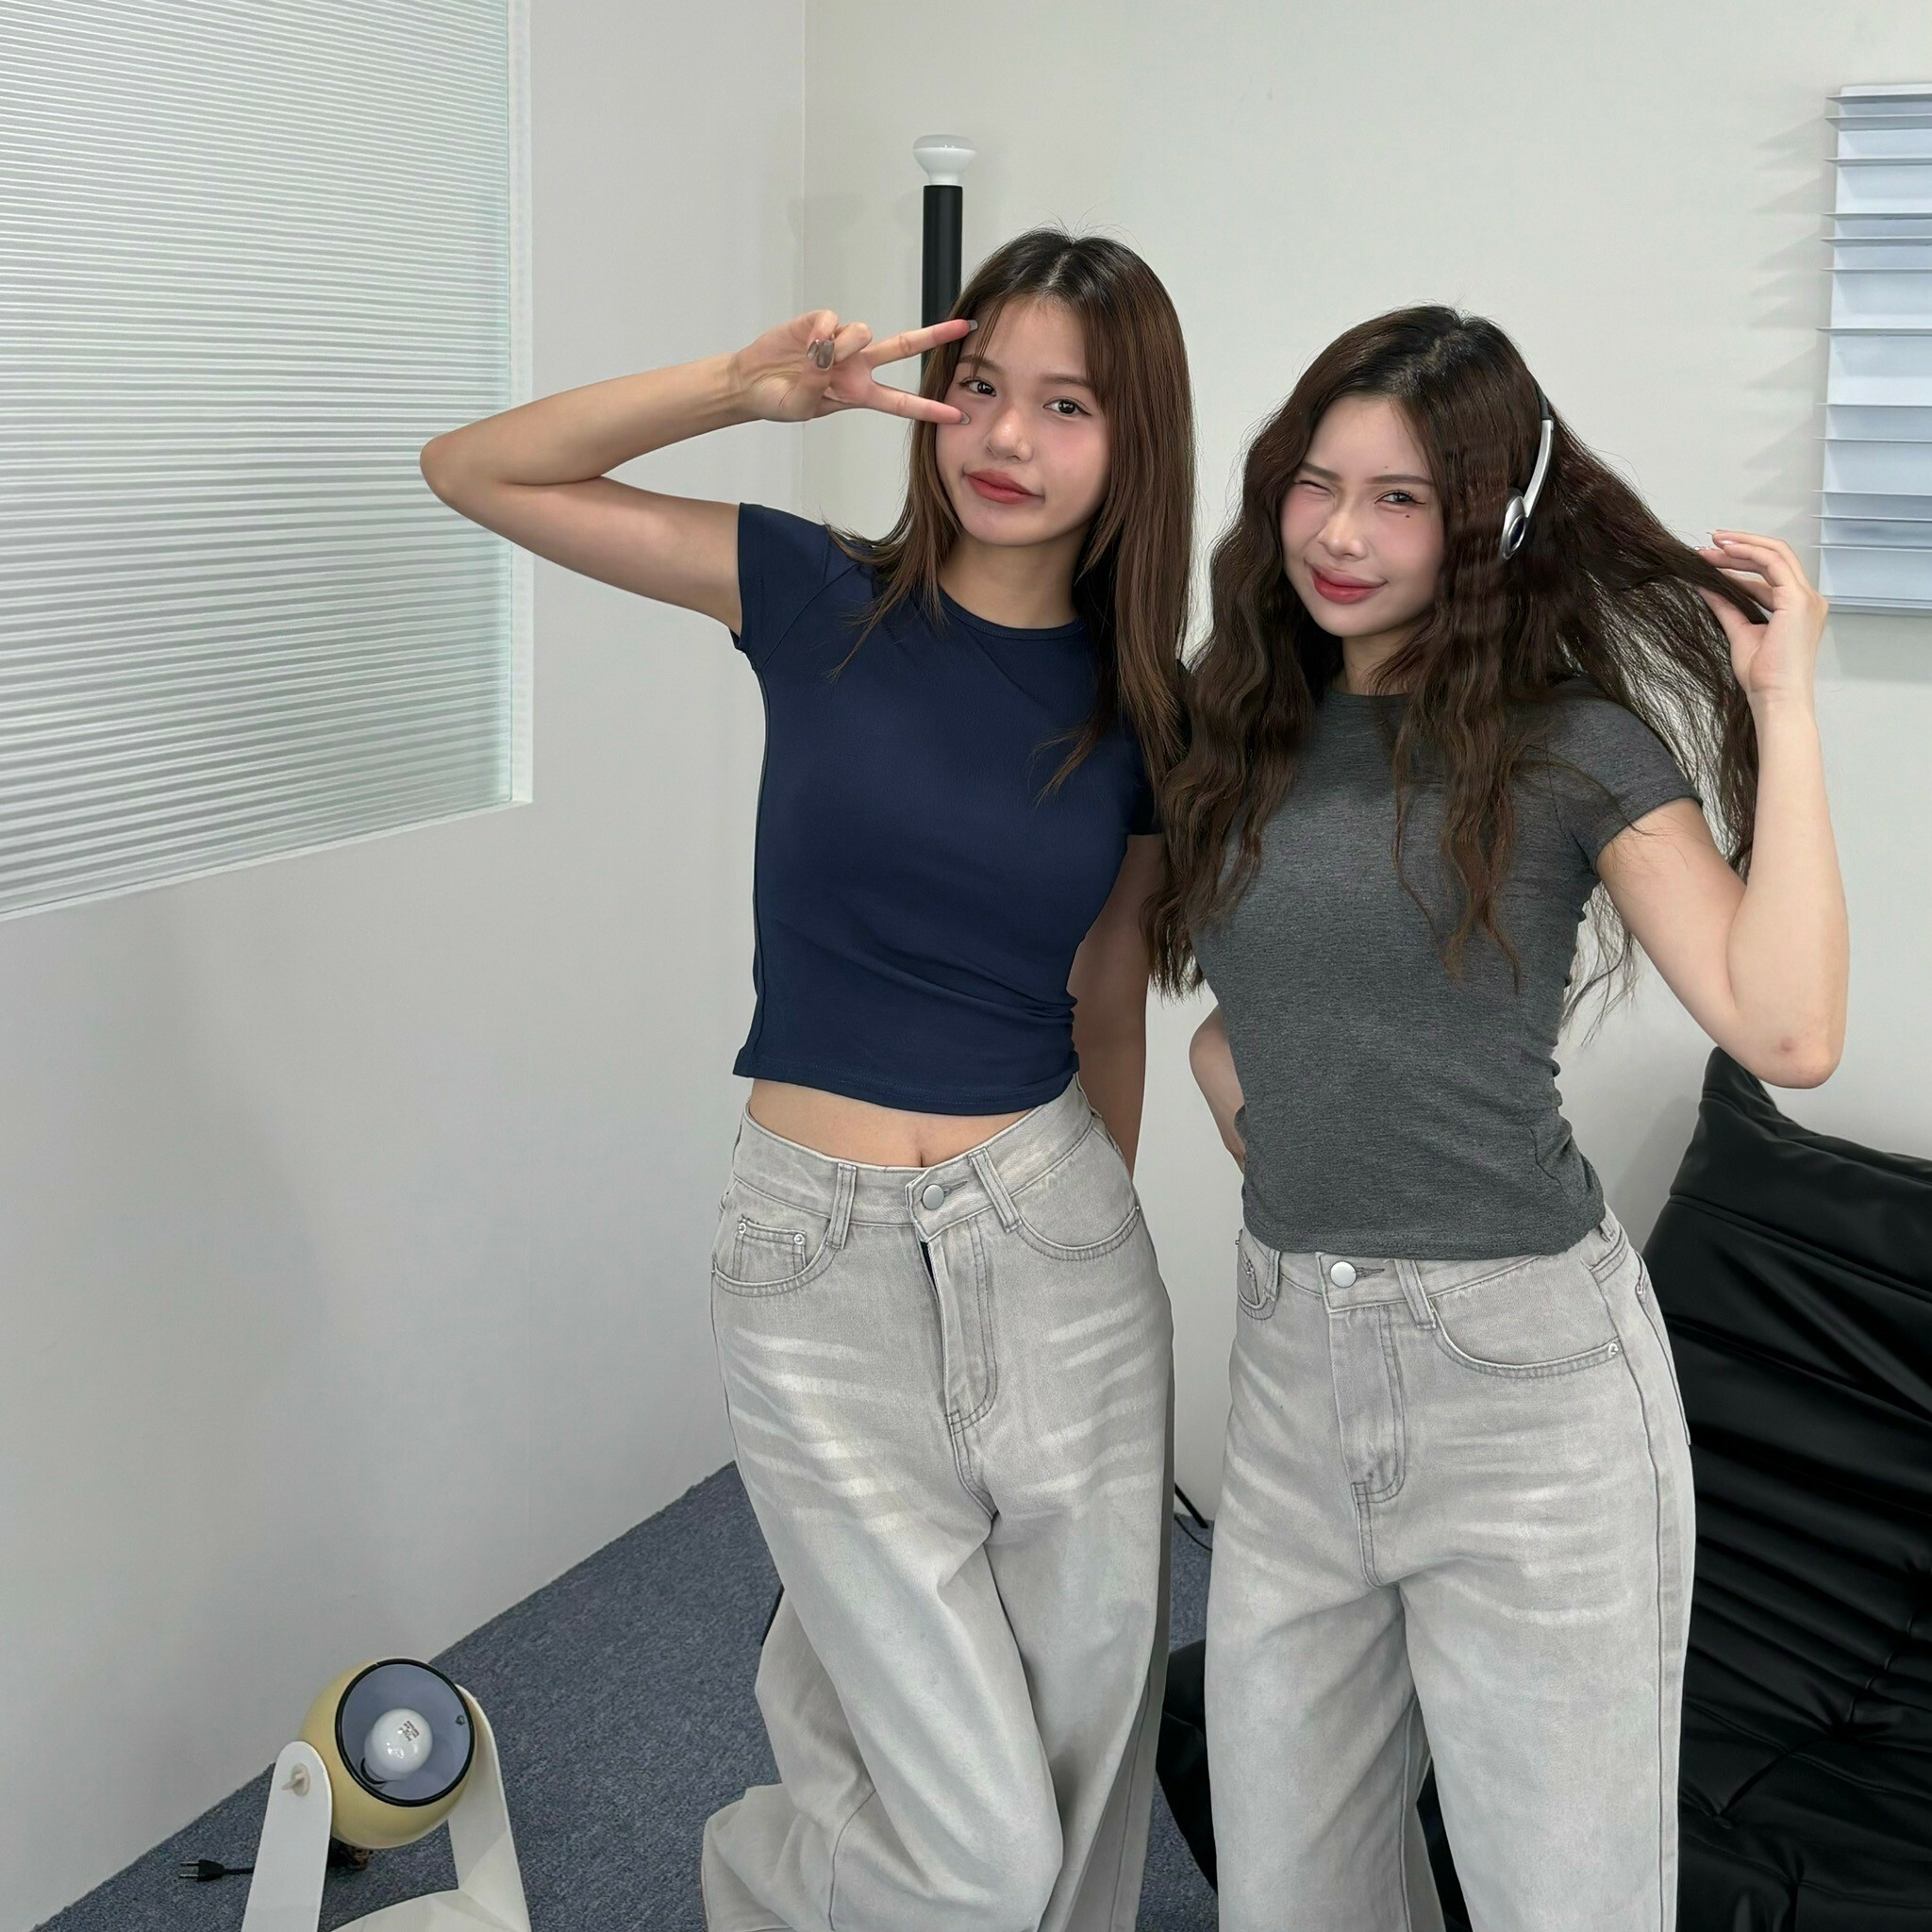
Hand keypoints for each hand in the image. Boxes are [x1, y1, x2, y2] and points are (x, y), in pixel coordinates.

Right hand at [732, 309, 972, 426]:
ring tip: (814, 359)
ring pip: (864, 332)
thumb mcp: (802, 408)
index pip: (901, 402)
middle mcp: (857, 366)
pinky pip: (835, 320)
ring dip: (843, 345)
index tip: (957, 415)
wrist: (750, 383)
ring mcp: (842, 342)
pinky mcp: (821, 322)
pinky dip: (820, 333)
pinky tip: (805, 344)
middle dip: (935, 337)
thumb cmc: (779, 400)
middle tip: (965, 327)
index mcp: (859, 394)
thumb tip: (828, 356)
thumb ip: (819, 386)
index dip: (929, 409)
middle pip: (905, 348)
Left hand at [1695, 531, 1827, 707]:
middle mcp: (1808, 598)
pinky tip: (1723, 555)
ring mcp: (1806, 598)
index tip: (1712, 556)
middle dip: (1741, 546)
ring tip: (1710, 545)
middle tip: (1710, 542)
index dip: (1742, 560)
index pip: (1771, 571)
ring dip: (1741, 547)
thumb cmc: (1764, 678)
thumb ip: (1726, 607)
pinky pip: (1772, 564)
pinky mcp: (1798, 601)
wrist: (1776, 699)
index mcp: (1798, 607)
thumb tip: (1704, 586)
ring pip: (1775, 554)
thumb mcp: (1739, 633)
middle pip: (1776, 555)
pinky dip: (1747, 555)